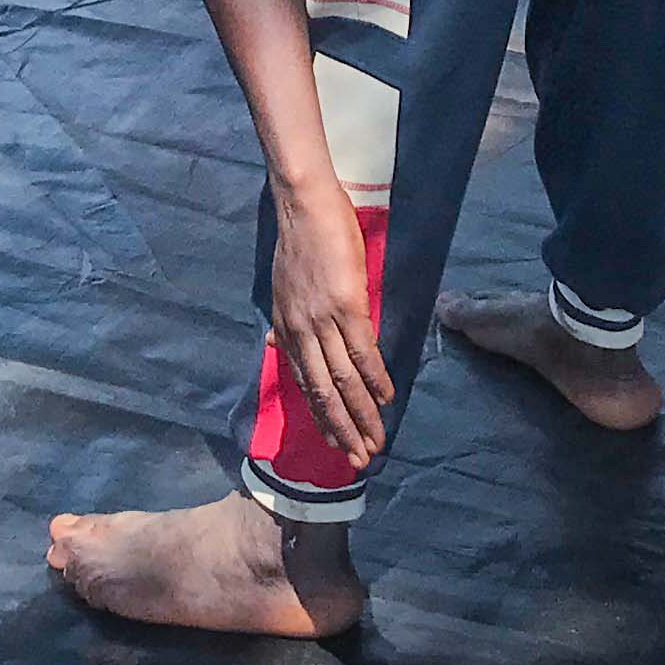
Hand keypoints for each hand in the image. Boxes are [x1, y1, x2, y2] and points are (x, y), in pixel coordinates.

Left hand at [263, 172, 392, 468]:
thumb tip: (277, 344)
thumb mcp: (282, 286)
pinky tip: (386, 399)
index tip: (336, 443)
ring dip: (362, 416)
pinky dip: (375, 380)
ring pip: (343, 381)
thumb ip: (285, 320)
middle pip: (323, 393)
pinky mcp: (347, 306)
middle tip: (359, 460)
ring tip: (376, 442)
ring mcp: (323, 321)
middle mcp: (300, 332)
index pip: (305, 385)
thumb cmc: (300, 240)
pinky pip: (363, 352)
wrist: (304, 204)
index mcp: (285, 329)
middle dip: (342, 431)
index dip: (322, 417)